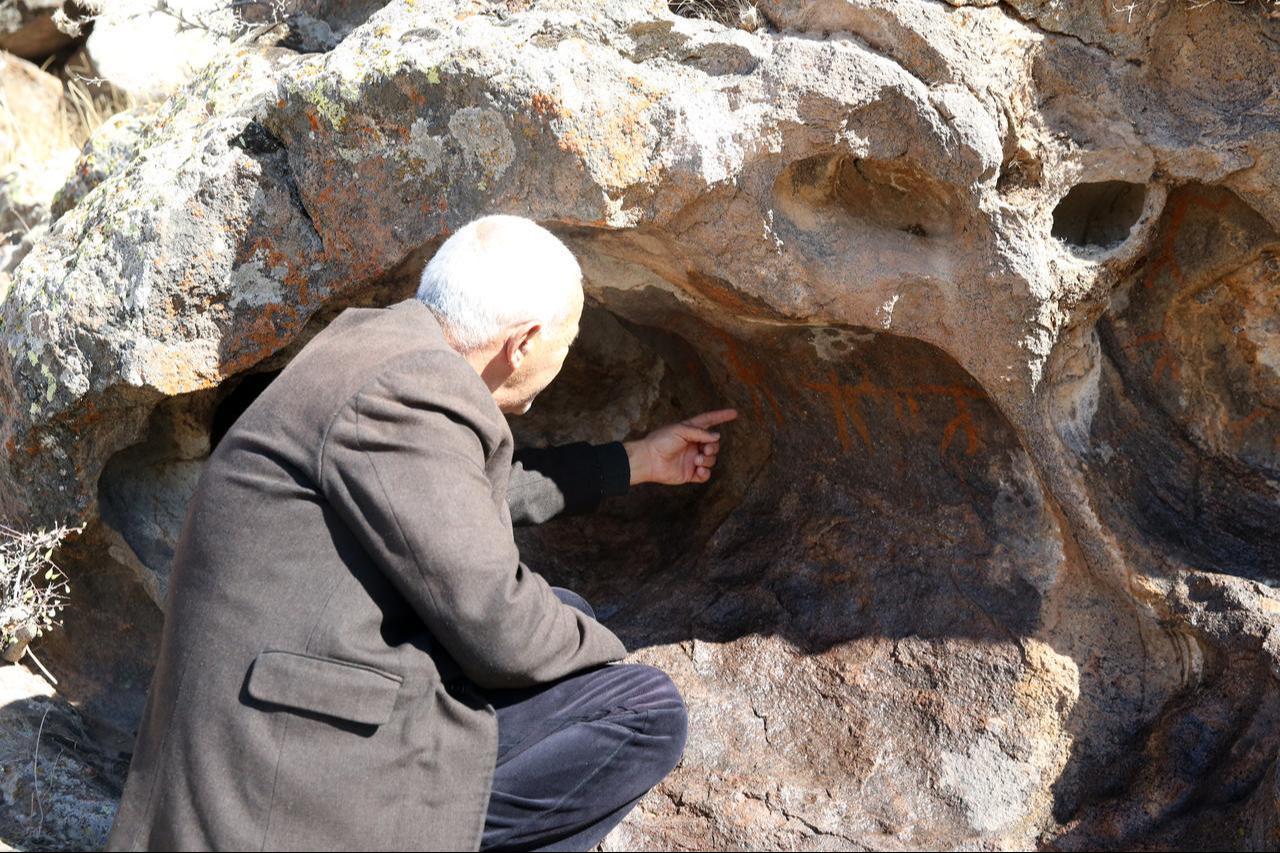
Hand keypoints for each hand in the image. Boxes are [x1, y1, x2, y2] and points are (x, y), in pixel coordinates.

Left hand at [623, 408, 737, 485]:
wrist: (649, 460)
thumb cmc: (661, 441)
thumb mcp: (681, 430)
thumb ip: (700, 433)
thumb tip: (717, 436)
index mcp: (690, 430)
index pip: (709, 421)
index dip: (721, 416)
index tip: (734, 413)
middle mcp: (693, 444)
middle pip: (714, 444)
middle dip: (713, 447)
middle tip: (705, 449)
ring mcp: (692, 459)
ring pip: (711, 459)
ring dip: (708, 459)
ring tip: (697, 460)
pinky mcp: (690, 473)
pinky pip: (705, 474)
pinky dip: (705, 473)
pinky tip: (699, 470)